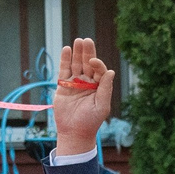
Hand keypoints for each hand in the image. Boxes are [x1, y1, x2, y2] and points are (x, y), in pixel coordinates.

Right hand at [52, 36, 115, 153]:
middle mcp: (87, 82)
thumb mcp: (102, 106)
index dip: (97, 63)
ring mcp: (75, 83)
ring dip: (77, 53)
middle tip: (86, 40)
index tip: (93, 62)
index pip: (99, 70)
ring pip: (76, 64)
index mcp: (99, 86)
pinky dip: (65, 60)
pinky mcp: (63, 86)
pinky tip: (67, 50)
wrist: (74, 132)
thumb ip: (106, 88)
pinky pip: (64, 71)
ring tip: (77, 41)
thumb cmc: (91, 121)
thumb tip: (110, 72)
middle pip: (87, 63)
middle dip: (87, 52)